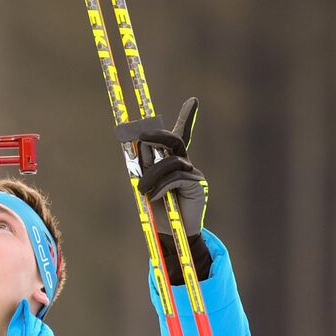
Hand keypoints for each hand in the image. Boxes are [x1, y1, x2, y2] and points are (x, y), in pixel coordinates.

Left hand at [137, 97, 207, 236]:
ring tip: (142, 190)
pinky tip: (156, 196)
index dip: (188, 118)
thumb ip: (144, 166)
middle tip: (141, 135)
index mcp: (173, 162)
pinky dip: (162, 186)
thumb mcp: (146, 185)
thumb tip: (139, 143)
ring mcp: (193, 173)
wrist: (172, 235)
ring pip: (169, 162)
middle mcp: (185, 163)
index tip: (193, 101)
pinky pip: (176, 177)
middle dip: (157, 134)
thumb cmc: (158, 211)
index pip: (181, 136)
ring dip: (151, 174)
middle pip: (173, 140)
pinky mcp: (197, 184)